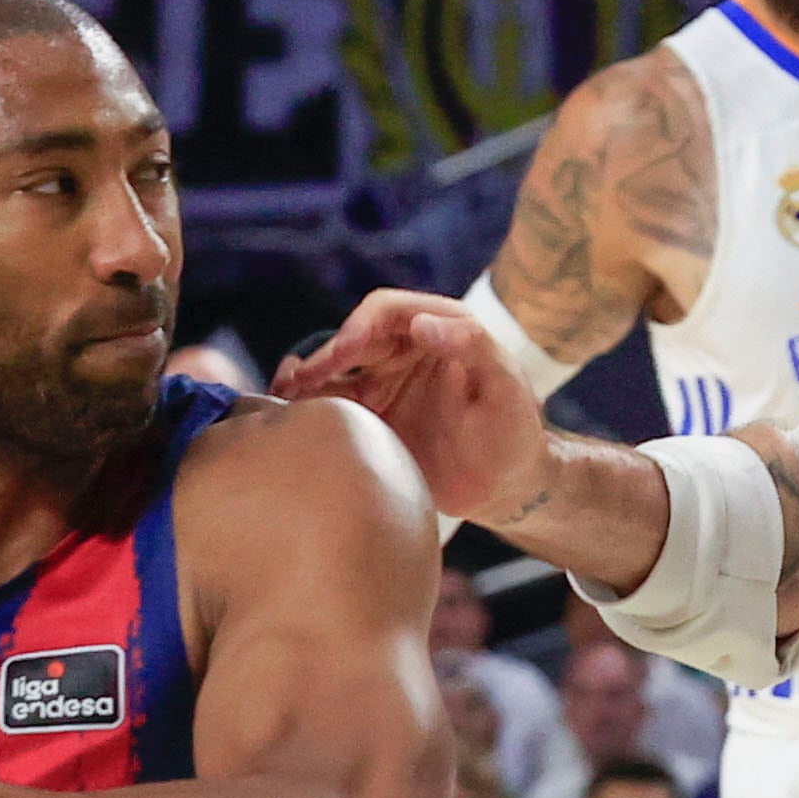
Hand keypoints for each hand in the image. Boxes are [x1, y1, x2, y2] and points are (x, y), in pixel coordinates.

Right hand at [273, 288, 550, 522]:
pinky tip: (289, 417)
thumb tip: (421, 324)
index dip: (361, 325)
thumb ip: (472, 345)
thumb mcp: (506, 387)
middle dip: (324, 356)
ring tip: (283, 395)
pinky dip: (308, 408)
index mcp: (436, 329)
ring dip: (306, 380)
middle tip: (299, 380)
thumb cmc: (514, 431)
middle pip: (351, 341)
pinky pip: (332, 406)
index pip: (386, 312)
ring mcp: (383, 386)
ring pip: (333, 372)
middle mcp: (403, 352)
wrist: (506, 485)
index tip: (347, 349)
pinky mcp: (370, 421)